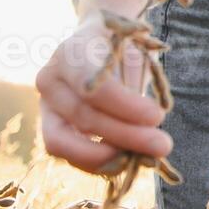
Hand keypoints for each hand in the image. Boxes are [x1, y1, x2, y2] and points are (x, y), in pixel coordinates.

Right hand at [35, 15, 171, 174]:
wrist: (98, 45)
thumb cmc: (121, 48)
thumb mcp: (133, 53)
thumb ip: (134, 87)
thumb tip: (145, 127)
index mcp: (71, 52)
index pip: (94, 87)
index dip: (126, 107)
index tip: (157, 116)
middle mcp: (50, 79)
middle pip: (83, 117)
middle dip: (126, 136)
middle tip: (162, 145)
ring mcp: (46, 106)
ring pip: (63, 143)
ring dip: (108, 157)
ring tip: (145, 157)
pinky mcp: (51, 128)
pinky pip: (67, 154)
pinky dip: (98, 163)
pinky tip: (128, 159)